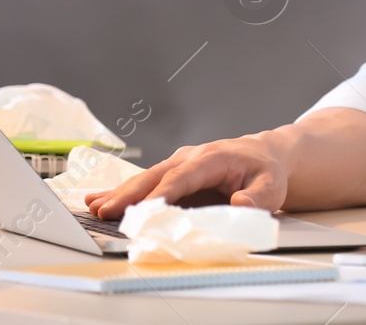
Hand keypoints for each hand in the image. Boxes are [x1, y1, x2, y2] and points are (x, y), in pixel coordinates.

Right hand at [84, 131, 289, 218]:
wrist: (264, 155)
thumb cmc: (266, 171)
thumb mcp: (271, 186)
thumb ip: (258, 197)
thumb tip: (241, 203)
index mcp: (212, 158)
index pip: (182, 177)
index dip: (162, 194)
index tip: (144, 211)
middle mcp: (190, 158)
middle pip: (155, 176)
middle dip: (129, 195)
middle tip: (105, 211)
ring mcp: (179, 165)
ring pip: (145, 180)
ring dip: (119, 194)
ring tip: (93, 207)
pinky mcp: (173, 176)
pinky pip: (146, 185)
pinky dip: (122, 193)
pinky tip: (99, 200)